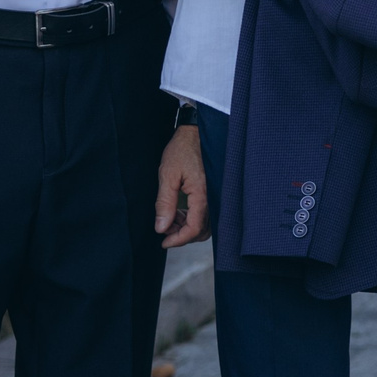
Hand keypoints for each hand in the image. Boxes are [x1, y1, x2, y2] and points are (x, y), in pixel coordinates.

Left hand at [156, 125, 209, 247]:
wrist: (196, 133)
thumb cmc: (182, 150)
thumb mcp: (167, 175)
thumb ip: (165, 203)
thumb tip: (161, 228)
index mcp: (202, 195)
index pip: (194, 229)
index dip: (178, 240)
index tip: (163, 242)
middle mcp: (213, 198)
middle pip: (202, 231)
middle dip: (182, 235)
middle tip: (164, 229)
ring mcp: (215, 196)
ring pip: (205, 225)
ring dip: (187, 227)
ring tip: (170, 217)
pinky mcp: (213, 193)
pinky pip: (206, 215)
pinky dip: (192, 218)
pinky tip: (179, 211)